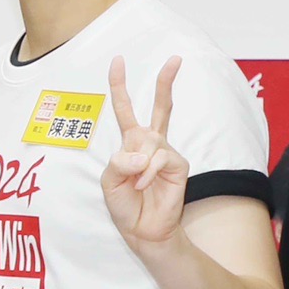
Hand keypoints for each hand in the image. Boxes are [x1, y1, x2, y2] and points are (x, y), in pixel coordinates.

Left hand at [100, 55, 187, 249]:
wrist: (142, 230)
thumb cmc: (125, 204)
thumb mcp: (109, 181)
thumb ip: (120, 162)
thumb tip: (143, 154)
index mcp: (130, 143)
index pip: (125, 110)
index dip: (120, 86)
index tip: (118, 61)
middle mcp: (150, 143)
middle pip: (160, 106)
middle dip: (166, 82)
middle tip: (175, 58)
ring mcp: (166, 152)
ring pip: (149, 141)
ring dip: (138, 165)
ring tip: (137, 184)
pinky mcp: (179, 164)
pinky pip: (159, 158)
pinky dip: (148, 172)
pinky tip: (145, 184)